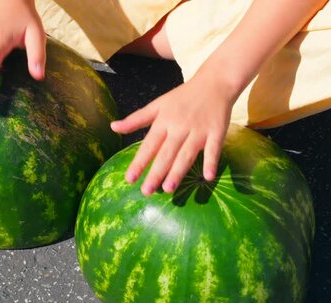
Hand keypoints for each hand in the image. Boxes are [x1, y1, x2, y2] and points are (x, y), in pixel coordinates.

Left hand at [110, 69, 236, 195]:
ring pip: (186, 154)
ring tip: (168, 188)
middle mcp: (179, 127)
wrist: (214, 83)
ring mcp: (198, 130)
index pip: (149, 145)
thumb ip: (136, 119)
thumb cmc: (183, 97)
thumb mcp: (157, 105)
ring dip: (178, 171)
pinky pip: (213, 149)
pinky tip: (208, 177)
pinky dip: (211, 162)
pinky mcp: (217, 132)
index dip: (139, 162)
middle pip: (166, 153)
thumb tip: (113, 127)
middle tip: (146, 191)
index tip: (129, 179)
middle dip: (155, 173)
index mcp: (163, 121)